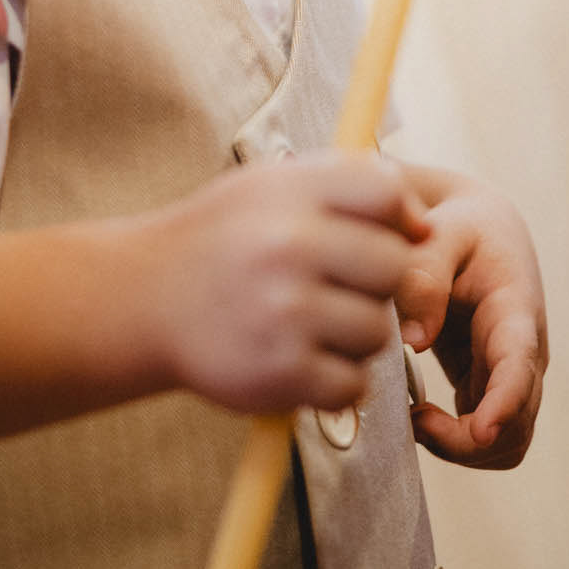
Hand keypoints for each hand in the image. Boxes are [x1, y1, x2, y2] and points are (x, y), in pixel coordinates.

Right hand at [152, 152, 429, 414]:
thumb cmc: (223, 238)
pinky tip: (306, 361)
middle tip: (343, 287)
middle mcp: (289, 247)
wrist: (144, 298)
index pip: (388, 192)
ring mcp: (285, 312)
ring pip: (377, 331)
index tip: (383, 235)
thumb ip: (346, 185)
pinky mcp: (279, 372)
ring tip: (317, 325)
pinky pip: (352, 385)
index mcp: (291, 192)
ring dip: (358, 336)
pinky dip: (338, 381)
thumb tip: (423, 223)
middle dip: (381, 283)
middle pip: (395, 267)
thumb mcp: (271, 184)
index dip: (399, 217)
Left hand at [392, 171, 546, 468]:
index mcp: (515, 309)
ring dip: (462, 448)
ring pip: (507, 442)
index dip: (505, 401)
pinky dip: (454, 441)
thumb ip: (425, 275)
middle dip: (469, 441)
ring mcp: (512, 374)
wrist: (480, 230)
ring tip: (414, 419)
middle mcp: (525, 352)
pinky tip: (417, 415)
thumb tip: (413, 340)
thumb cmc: (460, 228)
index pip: (520, 363)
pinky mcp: (490, 385)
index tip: (482, 431)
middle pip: (517, 423)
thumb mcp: (442, 233)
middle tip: (414, 419)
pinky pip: (485, 437)